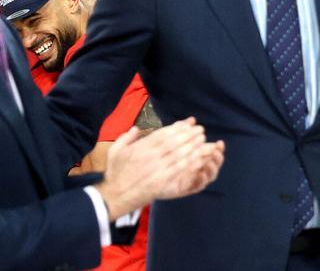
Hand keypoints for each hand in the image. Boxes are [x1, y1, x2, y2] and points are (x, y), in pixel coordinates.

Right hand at [95, 118, 221, 219]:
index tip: (189, 124)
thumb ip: (127, 137)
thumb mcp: (115, 150)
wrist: (114, 196)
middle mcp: (151, 156)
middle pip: (175, 142)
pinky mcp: (162, 182)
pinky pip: (179, 171)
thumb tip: (137, 128)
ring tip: (205, 142)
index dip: (178, 128)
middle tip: (201, 130)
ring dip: (194, 148)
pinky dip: (191, 164)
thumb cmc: (114, 173)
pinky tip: (200, 159)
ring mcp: (157, 170)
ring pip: (180, 155)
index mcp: (142, 147)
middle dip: (190, 135)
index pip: (164, 134)